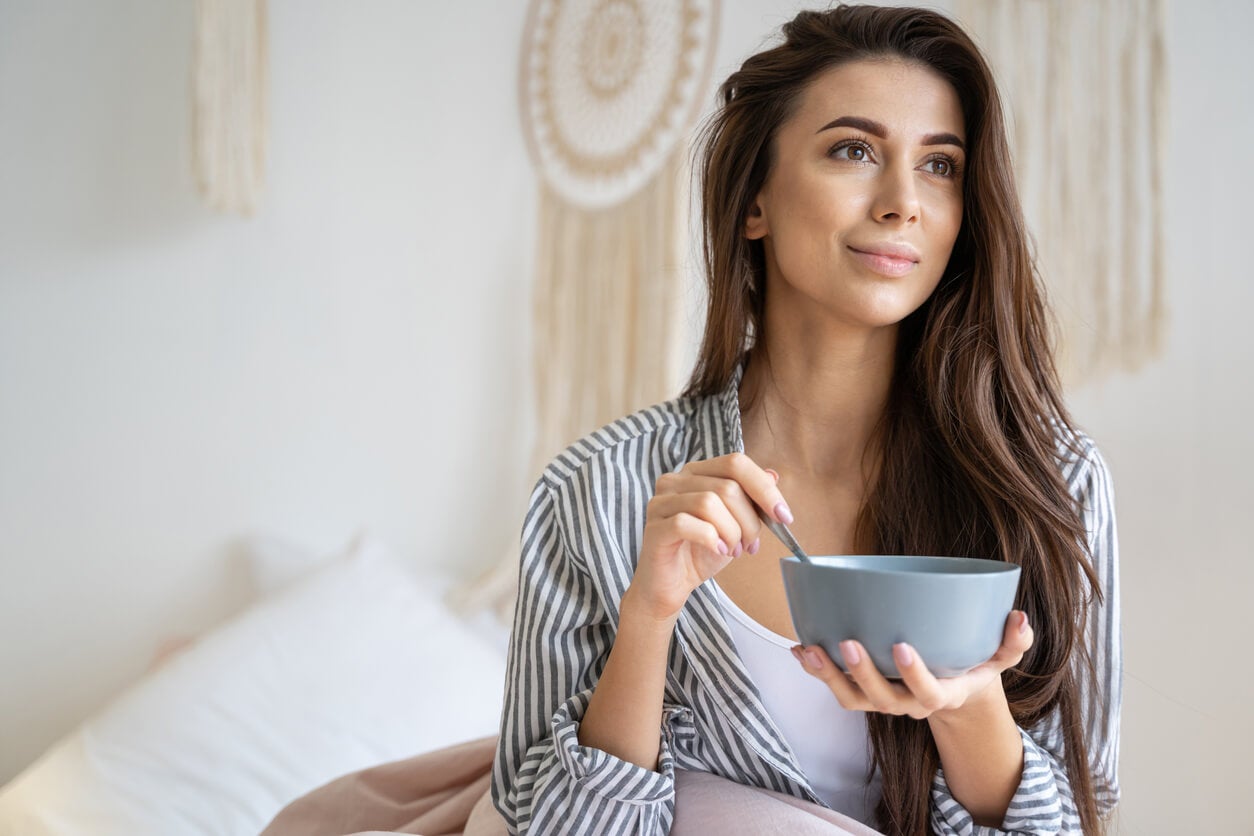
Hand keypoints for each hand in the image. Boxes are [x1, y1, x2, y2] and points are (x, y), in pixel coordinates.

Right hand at [627, 453, 789, 622]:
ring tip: (732, 550)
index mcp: (696, 473)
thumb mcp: (736, 525)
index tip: (783, 517)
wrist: (671, 586)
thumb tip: (773, 476)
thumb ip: (750, 499)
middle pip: (727, 487)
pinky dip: (710, 539)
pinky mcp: (654, 527)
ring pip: (708, 503)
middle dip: (750, 521)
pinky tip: (717, 551)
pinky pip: (686, 523)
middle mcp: (675, 480)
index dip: (764, 488)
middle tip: (749, 545)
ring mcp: (661, 502)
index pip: (735, 463)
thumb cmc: (701, 553)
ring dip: (731, 532)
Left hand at [791, 609, 1033, 720]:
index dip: (914, 675)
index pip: (928, 693)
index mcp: (942, 695)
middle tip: (848, 642)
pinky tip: (800, 648)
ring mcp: (882, 699)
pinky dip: (816, 670)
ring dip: (828, 676)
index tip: (903, 646)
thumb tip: (1021, 617)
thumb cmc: (973, 666)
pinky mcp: (862, 692)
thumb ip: (1012, 642)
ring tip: (810, 649)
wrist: (953, 689)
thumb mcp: (1000, 657)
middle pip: (881, 699)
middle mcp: (907, 703)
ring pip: (852, 699)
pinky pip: (836, 687)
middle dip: (862, 673)